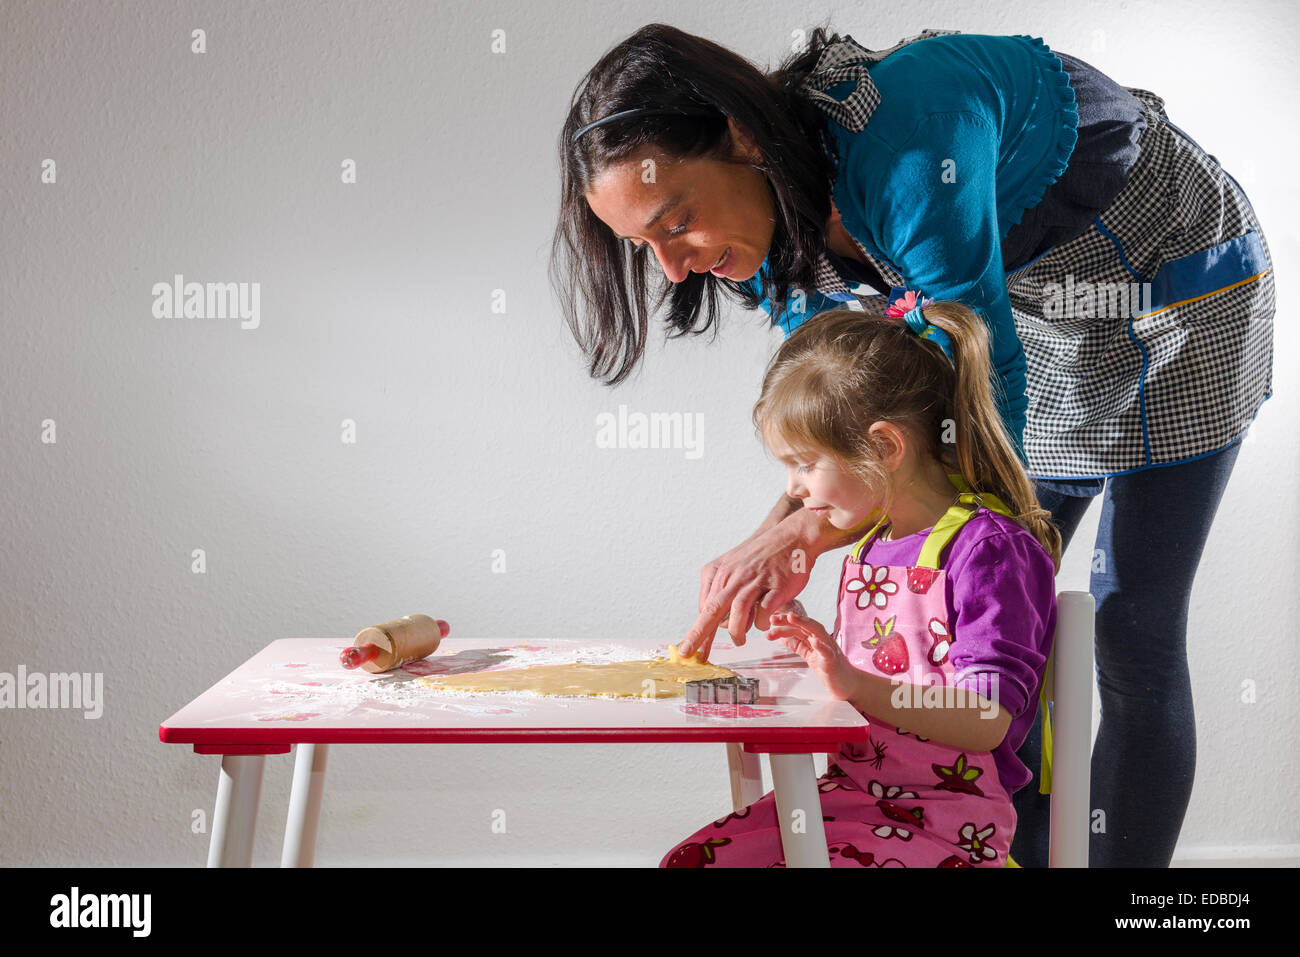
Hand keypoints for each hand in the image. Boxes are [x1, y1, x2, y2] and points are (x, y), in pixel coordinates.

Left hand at [679, 519, 818, 661]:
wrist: (791, 537)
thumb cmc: (761, 557)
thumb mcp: (733, 568)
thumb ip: (723, 592)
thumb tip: (717, 622)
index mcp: (720, 572)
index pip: (704, 607)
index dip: (697, 631)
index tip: (689, 649)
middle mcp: (734, 576)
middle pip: (713, 609)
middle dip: (699, 635)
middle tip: (691, 654)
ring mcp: (755, 581)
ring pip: (738, 610)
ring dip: (737, 630)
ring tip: (739, 640)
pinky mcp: (776, 586)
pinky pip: (764, 610)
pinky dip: (761, 622)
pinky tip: (762, 623)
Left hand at [766, 608, 861, 701]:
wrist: (847, 684)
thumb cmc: (829, 668)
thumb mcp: (809, 654)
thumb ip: (797, 645)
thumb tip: (781, 637)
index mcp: (815, 638)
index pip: (798, 626)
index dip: (784, 623)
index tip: (771, 621)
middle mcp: (822, 640)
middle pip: (805, 625)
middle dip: (789, 620)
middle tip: (773, 619)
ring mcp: (829, 649)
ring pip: (817, 632)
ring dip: (803, 623)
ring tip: (791, 617)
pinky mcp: (833, 661)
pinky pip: (827, 652)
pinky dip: (821, 646)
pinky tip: (814, 641)